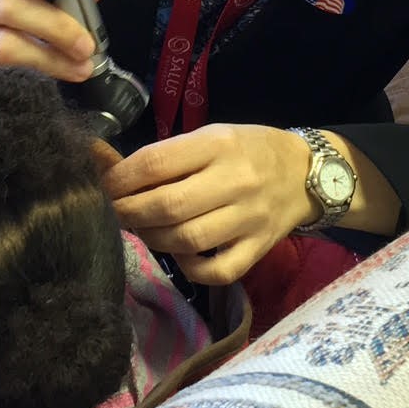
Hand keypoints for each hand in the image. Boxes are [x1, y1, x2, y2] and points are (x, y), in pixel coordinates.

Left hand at [101, 124, 312, 285]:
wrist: (305, 173)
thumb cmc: (247, 150)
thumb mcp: (209, 137)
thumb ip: (164, 156)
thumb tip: (106, 168)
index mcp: (219, 144)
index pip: (156, 163)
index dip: (120, 179)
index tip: (103, 187)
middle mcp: (236, 181)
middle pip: (168, 206)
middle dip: (130, 213)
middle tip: (114, 214)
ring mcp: (250, 218)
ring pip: (188, 240)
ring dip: (153, 238)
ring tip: (144, 230)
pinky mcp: (259, 248)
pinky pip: (217, 270)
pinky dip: (190, 267)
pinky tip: (181, 254)